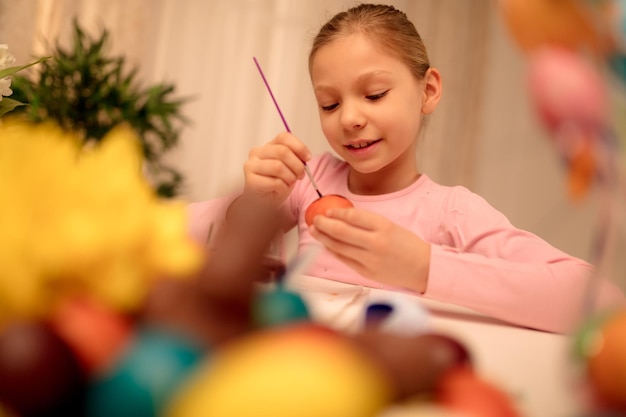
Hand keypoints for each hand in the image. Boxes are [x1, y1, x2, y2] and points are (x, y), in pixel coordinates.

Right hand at [243, 132, 310, 205]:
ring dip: (290, 177)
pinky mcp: (251, 181)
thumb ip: (295, 159)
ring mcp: (251, 166)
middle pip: (282, 151)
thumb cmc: (276, 184)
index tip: (308, 158)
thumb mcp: (289, 168)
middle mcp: (257, 153)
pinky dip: (283, 187)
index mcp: (268, 146)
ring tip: (290, 183)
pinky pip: (275, 182)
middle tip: (301, 175)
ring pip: (278, 167)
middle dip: (297, 165)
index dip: (299, 147)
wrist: (262, 202)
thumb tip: (306, 157)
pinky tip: (281, 189)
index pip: (284, 137)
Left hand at [310, 207, 430, 292]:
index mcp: (383, 227)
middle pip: (342, 231)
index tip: (328, 210)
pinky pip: (344, 260)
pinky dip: (333, 251)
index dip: (337, 212)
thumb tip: (343, 217)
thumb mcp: (391, 226)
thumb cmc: (408, 245)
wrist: (424, 268)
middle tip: (315, 219)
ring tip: (315, 231)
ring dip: (324, 238)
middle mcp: (375, 243)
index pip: (353, 216)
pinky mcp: (366, 273)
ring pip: (339, 247)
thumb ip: (368, 223)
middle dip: (324, 224)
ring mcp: (370, 259)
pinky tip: (326, 245)